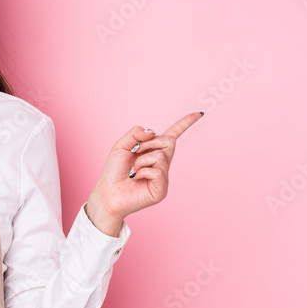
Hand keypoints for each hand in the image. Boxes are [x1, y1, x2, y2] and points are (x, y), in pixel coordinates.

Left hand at [86, 111, 202, 235]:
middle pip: (168, 141)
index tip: (198, 114)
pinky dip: (143, 172)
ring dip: (141, 160)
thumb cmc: (114, 171)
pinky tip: (137, 179)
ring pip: (160, 156)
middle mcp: (162, 164)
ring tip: (133, 171)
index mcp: (154, 152)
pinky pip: (157, 172)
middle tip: (135, 153)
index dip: (185, 123)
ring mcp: (164, 177)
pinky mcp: (162, 190)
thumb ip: (135, 133)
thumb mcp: (121, 145)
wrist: (108, 193)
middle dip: (149, 144)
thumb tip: (152, 132)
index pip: (173, 135)